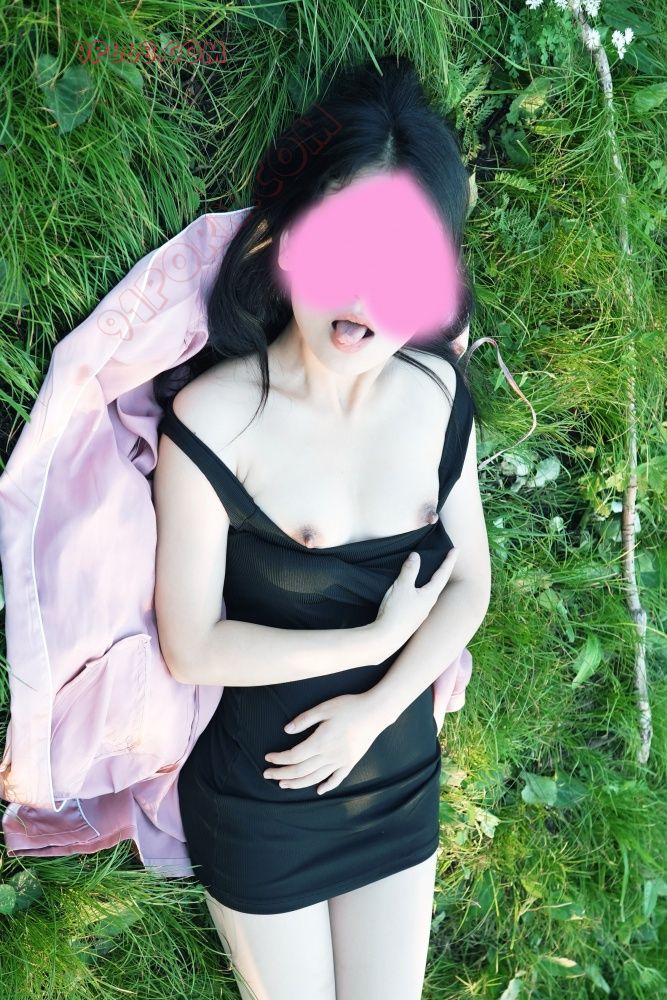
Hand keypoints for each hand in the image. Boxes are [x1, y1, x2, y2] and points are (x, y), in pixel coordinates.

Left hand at [262, 693, 382, 795]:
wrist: (376, 712)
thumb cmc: (349, 706)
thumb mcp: (324, 707)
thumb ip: (304, 719)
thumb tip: (286, 731)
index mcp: (321, 741)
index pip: (294, 756)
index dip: (279, 759)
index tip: (268, 758)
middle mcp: (329, 756)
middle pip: (301, 771)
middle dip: (282, 774)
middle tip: (268, 775)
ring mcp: (341, 761)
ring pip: (315, 778)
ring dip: (297, 783)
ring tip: (283, 784)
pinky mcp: (351, 762)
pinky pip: (337, 779)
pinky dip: (327, 786)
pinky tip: (318, 790)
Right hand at [375, 548, 458, 652]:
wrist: (386, 638)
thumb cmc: (396, 610)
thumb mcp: (402, 586)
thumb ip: (409, 570)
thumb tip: (416, 556)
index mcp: (430, 595)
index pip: (442, 573)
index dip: (449, 560)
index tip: (457, 549)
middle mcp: (429, 604)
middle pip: (438, 583)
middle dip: (442, 571)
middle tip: (446, 560)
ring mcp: (420, 613)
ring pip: (428, 592)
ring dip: (430, 581)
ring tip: (430, 573)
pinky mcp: (411, 618)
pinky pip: (419, 599)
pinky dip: (420, 590)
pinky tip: (413, 592)